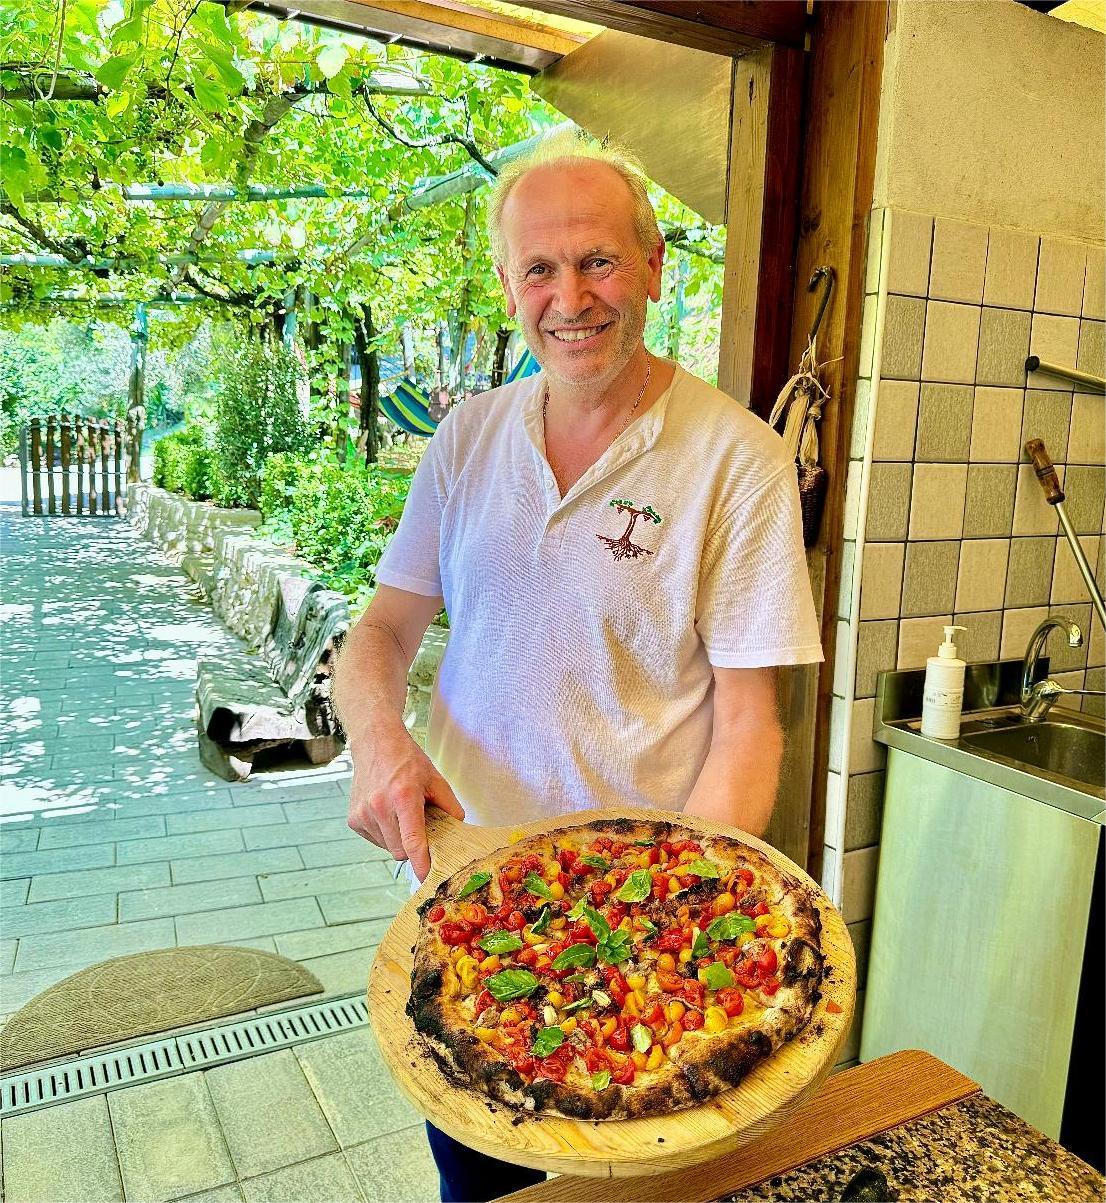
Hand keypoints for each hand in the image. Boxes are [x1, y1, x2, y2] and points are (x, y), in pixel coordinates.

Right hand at [346, 719, 463, 880]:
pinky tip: (387, 813)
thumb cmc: (406, 760)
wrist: (375, 743)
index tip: (429, 878)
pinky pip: (376, 840)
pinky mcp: (353, 819)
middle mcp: (379, 807)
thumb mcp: (435, 778)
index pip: (413, 841)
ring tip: (400, 812)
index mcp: (403, 797)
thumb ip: (450, 806)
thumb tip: (459, 829)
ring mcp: (363, 814)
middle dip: (413, 846)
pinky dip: (385, 833)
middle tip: (419, 824)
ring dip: (398, 839)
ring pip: (388, 848)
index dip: (422, 863)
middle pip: (401, 851)